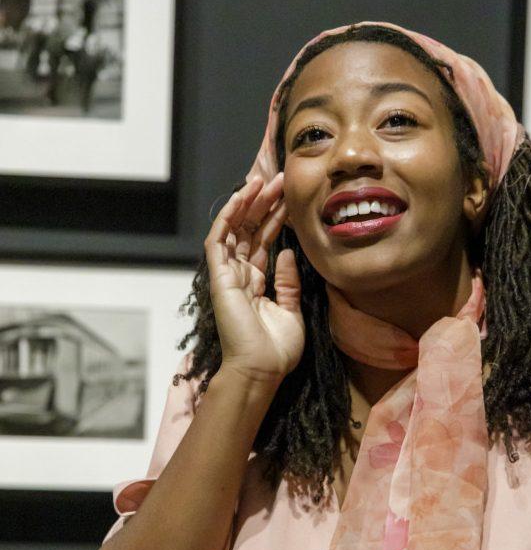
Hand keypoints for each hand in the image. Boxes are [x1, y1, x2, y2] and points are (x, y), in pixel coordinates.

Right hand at [204, 171, 304, 382]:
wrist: (261, 370)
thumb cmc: (276, 350)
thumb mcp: (291, 310)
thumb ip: (288, 282)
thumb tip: (286, 252)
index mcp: (256, 283)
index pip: (263, 241)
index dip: (273, 218)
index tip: (287, 197)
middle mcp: (239, 275)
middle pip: (249, 230)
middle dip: (262, 203)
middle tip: (278, 179)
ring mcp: (227, 276)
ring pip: (234, 229)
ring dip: (246, 203)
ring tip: (262, 180)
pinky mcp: (219, 278)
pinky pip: (219, 241)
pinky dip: (228, 217)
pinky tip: (240, 198)